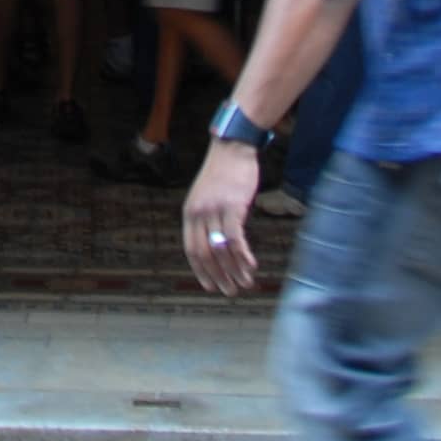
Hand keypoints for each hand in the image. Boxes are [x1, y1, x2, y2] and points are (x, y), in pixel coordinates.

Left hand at [182, 139, 261, 293]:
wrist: (232, 148)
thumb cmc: (222, 174)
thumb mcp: (206, 197)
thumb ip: (207, 220)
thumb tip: (215, 247)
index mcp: (189, 213)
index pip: (191, 250)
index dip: (200, 271)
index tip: (210, 287)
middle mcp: (198, 213)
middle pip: (205, 254)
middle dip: (219, 276)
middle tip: (230, 292)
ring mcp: (215, 210)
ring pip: (222, 249)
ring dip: (234, 270)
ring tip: (245, 284)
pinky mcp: (232, 206)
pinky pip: (236, 238)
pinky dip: (243, 256)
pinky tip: (251, 266)